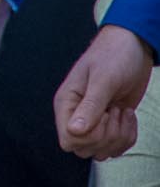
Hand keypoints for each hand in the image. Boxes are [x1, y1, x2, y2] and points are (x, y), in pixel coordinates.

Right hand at [56, 24, 154, 158]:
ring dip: (119, 137)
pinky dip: (128, 136)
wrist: (132, 49)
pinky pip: (117, 147)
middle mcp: (77, 115)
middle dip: (108, 137)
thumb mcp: (103, 79)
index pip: (68, 140)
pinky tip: (128, 115)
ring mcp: (94, 122)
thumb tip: (73, 130)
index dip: (89, 137)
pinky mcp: (110, 125)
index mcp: (66, 103)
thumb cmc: (113, 56)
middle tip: (114, 111)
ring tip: (122, 112)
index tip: (103, 116)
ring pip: (102, 151)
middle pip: (85, 149)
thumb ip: (90, 106)